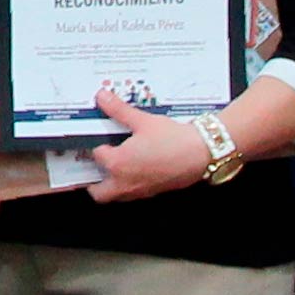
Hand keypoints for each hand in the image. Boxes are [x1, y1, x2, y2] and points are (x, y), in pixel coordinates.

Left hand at [78, 94, 211, 202]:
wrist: (201, 153)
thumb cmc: (173, 139)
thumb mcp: (143, 121)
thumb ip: (119, 110)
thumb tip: (103, 98)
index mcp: (117, 164)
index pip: (95, 155)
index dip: (96, 143)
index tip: (99, 135)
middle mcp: (124, 183)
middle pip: (98, 191)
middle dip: (93, 180)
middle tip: (96, 162)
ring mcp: (139, 191)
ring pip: (115, 196)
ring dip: (110, 184)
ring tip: (114, 164)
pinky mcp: (153, 193)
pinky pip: (132, 194)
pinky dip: (128, 185)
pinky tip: (137, 167)